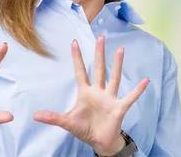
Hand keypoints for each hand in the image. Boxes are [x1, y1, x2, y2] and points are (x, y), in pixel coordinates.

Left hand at [33, 36, 148, 155]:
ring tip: (120, 50)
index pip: (80, 71)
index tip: (74, 42)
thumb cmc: (84, 129)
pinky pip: (130, 97)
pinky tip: (145, 80)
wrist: (99, 142)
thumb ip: (53, 118)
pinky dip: (138, 90)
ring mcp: (110, 98)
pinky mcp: (119, 107)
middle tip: (101, 37)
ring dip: (117, 64)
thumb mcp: (67, 122)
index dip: (77, 57)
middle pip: (98, 69)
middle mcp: (98, 92)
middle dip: (99, 54)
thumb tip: (35, 115)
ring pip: (114, 78)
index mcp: (85, 93)